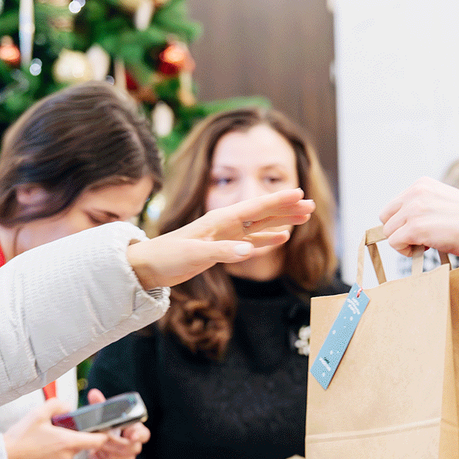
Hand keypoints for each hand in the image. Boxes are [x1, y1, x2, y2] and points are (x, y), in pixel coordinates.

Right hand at [3, 396, 107, 458]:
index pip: (98, 441)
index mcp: (68, 442)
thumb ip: (57, 405)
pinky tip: (40, 449)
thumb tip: (68, 407)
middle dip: (74, 436)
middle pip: (81, 445)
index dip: (102, 434)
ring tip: (45, 439)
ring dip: (63, 446)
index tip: (99, 428)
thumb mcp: (38, 413)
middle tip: (59, 428)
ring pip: (69, 453)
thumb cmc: (21, 436)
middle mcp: (67, 457)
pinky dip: (54, 455)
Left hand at [79, 388, 149, 458]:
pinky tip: (93, 455)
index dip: (138, 435)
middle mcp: (135, 445)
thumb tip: (93, 393)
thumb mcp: (104, 415)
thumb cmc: (107, 425)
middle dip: (111, 443)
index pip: (144, 434)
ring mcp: (128, 457)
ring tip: (95, 446)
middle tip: (99, 438)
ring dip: (104, 452)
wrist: (101, 441)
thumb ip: (100, 405)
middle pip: (128, 448)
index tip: (130, 435)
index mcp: (135, 429)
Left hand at [126, 188, 313, 288]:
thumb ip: (222, 251)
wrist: (148, 266)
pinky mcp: (221, 249)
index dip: (278, 201)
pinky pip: (250, 241)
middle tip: (311, 205)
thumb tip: (249, 251)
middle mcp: (225, 224)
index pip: (255, 207)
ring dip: (282, 221)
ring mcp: (224, 236)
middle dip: (287, 208)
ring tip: (303, 218)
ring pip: (260, 226)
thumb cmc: (167, 257)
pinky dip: (266, 239)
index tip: (300, 192)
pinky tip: (280, 238)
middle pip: (263, 213)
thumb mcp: (193, 254)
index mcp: (219, 220)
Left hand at [379, 177, 458, 258]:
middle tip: (420, 239)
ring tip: (426, 244)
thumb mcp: (442, 201)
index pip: (394, 205)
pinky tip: (426, 248)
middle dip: (399, 231)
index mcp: (421, 184)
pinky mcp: (416, 228)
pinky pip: (395, 243)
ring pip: (389, 232)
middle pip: (386, 218)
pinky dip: (406, 251)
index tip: (422, 229)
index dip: (403, 221)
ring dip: (404, 242)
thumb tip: (404, 224)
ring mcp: (414, 209)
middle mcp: (415, 193)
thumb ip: (423, 206)